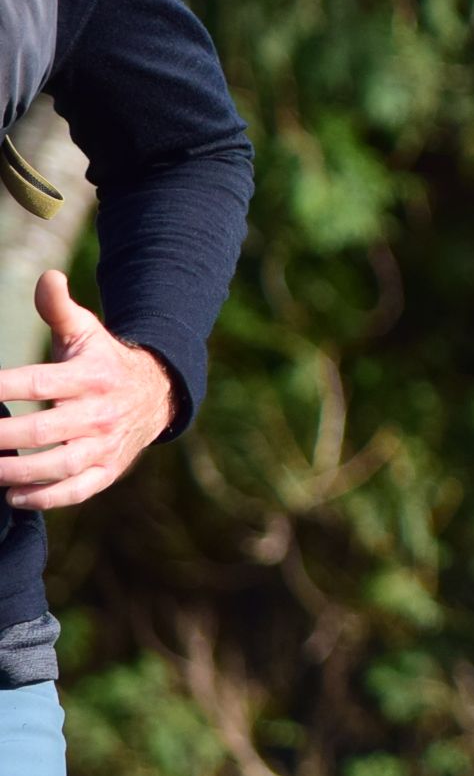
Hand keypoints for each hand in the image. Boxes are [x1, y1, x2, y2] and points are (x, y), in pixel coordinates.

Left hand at [0, 272, 175, 510]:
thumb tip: (48, 277)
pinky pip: (79, 490)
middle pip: (42, 430)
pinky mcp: (108, 469)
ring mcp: (105, 444)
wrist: (157, 393)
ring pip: (59, 465)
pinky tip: (14, 496)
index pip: (37, 383)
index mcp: (91, 376)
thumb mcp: (86, 332)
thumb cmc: (103, 361)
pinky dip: (47, 498)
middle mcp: (99, 413)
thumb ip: (59, 308)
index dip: (1, 387)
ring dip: (17, 472)